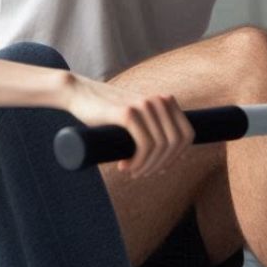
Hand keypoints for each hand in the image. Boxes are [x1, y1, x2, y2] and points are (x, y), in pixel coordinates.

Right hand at [65, 76, 194, 177]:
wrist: (79, 93)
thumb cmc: (107, 111)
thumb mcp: (137, 116)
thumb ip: (155, 127)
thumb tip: (180, 155)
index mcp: (164, 101)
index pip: (187, 134)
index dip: (177, 156)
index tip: (160, 168)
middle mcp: (158, 101)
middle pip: (175, 143)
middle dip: (161, 164)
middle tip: (142, 174)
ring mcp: (143, 105)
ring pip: (160, 146)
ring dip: (147, 166)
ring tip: (132, 172)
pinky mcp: (127, 113)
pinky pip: (145, 145)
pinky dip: (138, 162)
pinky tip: (125, 166)